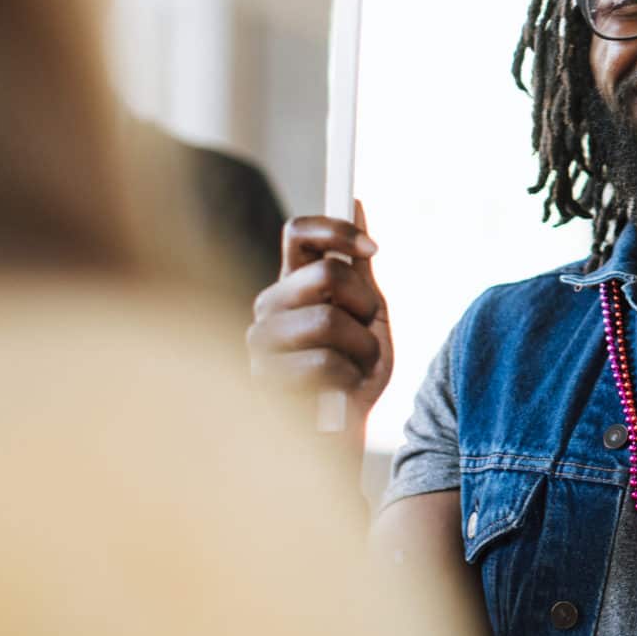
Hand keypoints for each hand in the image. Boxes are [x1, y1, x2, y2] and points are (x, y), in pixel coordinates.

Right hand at [248, 204, 392, 430]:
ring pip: (328, 320)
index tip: (375, 249)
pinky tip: (341, 391)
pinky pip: (324, 364)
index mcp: (292, 284)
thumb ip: (360, 267)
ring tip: (356, 368)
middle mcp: (269, 306)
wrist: (345, 436)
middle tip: (367, 331)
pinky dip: (349, 379)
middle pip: (326, 272)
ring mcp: (261, 343)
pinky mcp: (263, 380)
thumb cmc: (354, 374)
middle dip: (365, 304)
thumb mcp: (367, 315)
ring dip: (361, 348)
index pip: (299, 231)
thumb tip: (355, 200)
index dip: (338, 229)